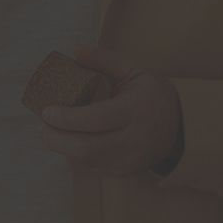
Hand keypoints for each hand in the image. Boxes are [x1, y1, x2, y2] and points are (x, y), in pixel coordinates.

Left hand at [37, 46, 183, 176]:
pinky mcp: (122, 172)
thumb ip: (103, 60)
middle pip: (86, 147)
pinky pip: (90, 169)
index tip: (47, 110)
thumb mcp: (133, 72)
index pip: (96, 119)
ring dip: (61, 148)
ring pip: (85, 161)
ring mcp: (128, 160)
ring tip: (51, 131)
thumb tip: (73, 50)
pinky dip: (73, 157)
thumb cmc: (152, 96)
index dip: (67, 118)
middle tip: (43, 125)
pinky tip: (68, 142)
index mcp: (136, 111)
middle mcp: (133, 140)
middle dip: (56, 138)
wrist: (180, 129)